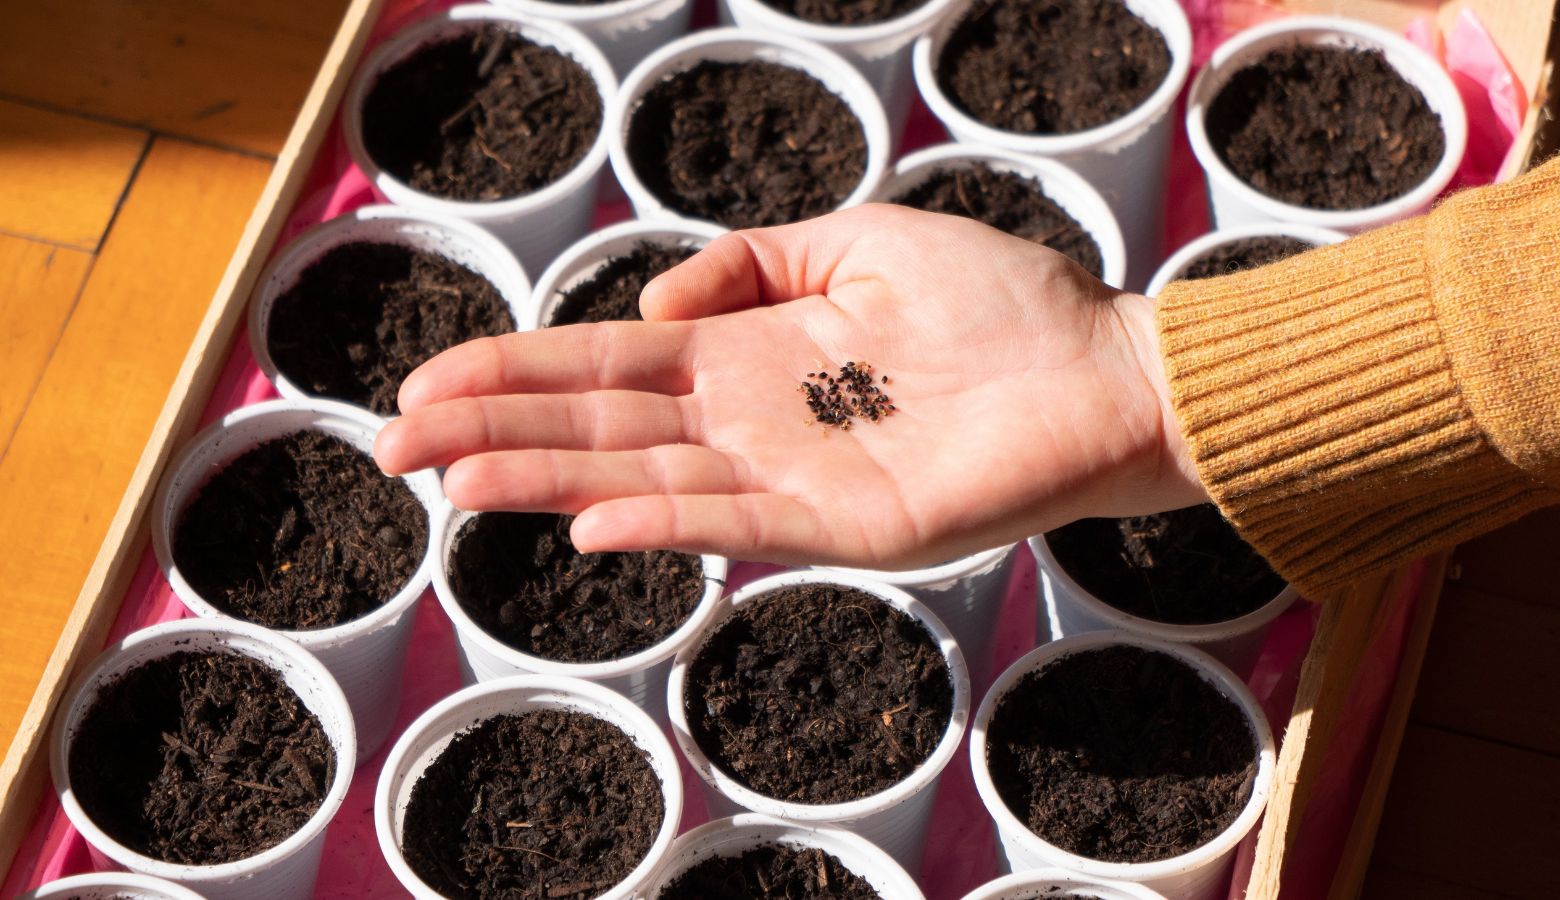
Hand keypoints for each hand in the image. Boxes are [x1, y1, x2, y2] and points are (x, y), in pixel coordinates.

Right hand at [373, 204, 1203, 567]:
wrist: (1102, 368)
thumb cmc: (997, 304)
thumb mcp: (853, 241)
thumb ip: (747, 262)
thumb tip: (655, 303)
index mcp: (749, 353)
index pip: (608, 363)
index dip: (517, 369)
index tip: (428, 378)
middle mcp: (753, 420)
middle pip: (601, 426)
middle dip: (496, 431)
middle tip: (392, 444)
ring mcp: (795, 477)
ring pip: (647, 479)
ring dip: (549, 482)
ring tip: (455, 481)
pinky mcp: (851, 522)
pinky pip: (742, 521)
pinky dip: (667, 525)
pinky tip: (592, 524)